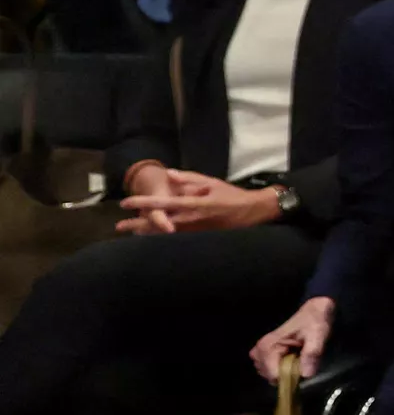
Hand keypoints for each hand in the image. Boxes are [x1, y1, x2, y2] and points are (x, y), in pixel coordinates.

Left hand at [118, 168, 282, 234]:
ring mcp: (194, 231)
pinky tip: (151, 240)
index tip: (126, 203)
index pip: (163, 203)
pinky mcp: (199, 238)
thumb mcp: (212, 182)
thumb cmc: (232, 195)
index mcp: (193, 203)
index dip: (143, 203)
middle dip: (138, 225)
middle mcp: (191, 219)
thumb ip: (189, 178)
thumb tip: (169, 175)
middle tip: (119, 226)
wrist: (252, 212)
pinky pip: (175, 239)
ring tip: (130, 234)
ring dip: (146, 234)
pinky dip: (160, 239)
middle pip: (158, 223)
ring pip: (164, 234)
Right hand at [251, 297, 336, 381]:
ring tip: (296, 359)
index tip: (302, 369)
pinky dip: (280, 369)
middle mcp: (259, 350)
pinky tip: (291, 360)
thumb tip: (306, 374)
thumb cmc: (314, 322)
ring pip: (268, 374)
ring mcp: (259, 352)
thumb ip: (311, 354)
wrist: (314, 312)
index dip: (289, 376)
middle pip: (269, 376)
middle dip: (286, 374)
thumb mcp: (317, 336)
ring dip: (283, 372)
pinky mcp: (264, 354)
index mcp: (268, 345)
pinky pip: (269, 370)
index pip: (272, 374)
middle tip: (301, 362)